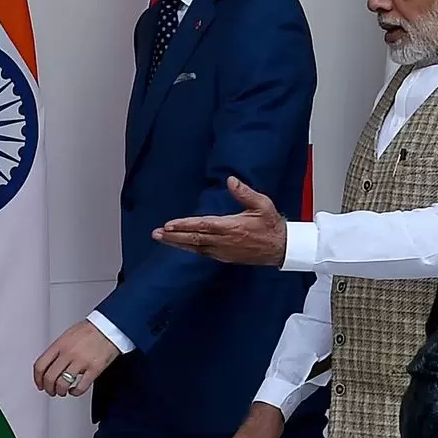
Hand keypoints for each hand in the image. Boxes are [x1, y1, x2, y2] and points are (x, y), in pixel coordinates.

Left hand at [33, 320, 119, 396]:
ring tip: (63, 391)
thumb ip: (57, 349)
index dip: (37, 379)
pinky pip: (81, 387)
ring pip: (62, 384)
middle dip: (48, 388)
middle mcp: (68, 353)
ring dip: (60, 391)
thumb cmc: (90, 330)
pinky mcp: (94, 369)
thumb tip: (49, 364)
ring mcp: (81, 362)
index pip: (40, 366)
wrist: (109, 327)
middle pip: (49, 378)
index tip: (40, 384)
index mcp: (60, 344)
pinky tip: (75, 390)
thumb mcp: (68, 335)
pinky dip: (75, 392)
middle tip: (51, 391)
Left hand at [152, 176, 286, 265]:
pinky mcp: (225, 257)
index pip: (202, 226)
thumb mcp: (262, 204)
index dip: (184, 225)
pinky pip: (203, 253)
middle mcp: (224, 241)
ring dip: (177, 243)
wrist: (281, 248)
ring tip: (161, 238)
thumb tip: (231, 180)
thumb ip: (245, 192)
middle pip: (194, 239)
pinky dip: (189, 249)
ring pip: (196, 248)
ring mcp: (223, 251)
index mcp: (232, 227)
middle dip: (173, 236)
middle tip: (156, 233)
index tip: (168, 224)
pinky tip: (180, 245)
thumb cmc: (271, 225)